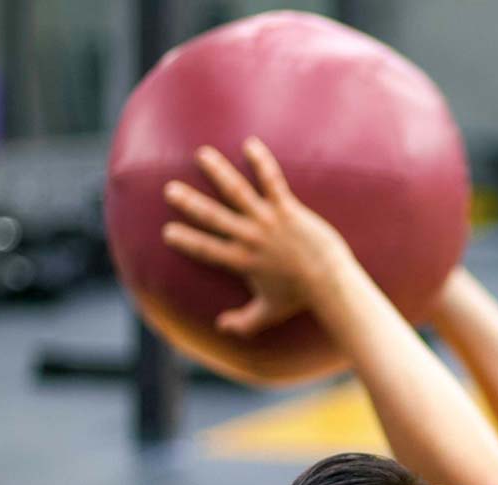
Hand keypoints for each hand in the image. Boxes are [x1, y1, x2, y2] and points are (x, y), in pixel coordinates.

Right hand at [162, 138, 358, 336]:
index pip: (206, 249)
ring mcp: (267, 221)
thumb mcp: (268, 314)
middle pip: (213, 217)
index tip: (167, 231)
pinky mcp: (287, 209)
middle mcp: (249, 238)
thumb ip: (244, 323)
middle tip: (170, 190)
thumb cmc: (300, 298)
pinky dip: (262, 162)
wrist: (330, 282)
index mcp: (241, 261)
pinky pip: (272, 181)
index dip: (186, 240)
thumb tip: (222, 328)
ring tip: (203, 155)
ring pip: (237, 192)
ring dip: (218, 172)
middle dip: (190, 203)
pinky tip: (250, 144)